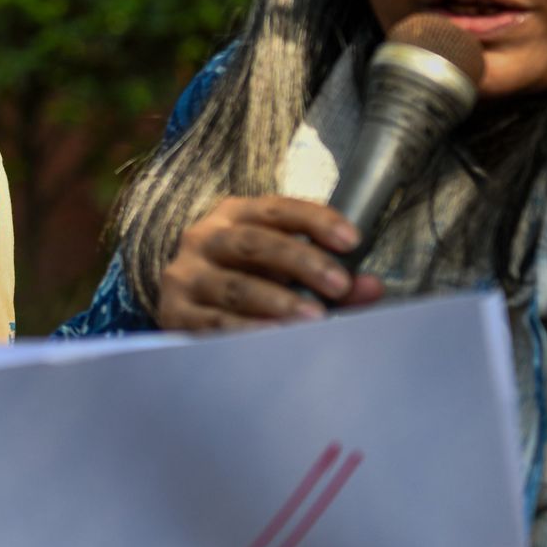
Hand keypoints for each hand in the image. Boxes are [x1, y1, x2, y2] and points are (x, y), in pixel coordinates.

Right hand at [157, 195, 384, 331]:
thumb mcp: (285, 272)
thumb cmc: (246, 282)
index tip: (351, 241)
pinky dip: (247, 329)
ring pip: (234, 286)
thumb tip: (371, 287)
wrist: (186, 310)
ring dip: (278, 301)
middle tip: (340, 285)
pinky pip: (214, 322)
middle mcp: (205, 238)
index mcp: (235, 216)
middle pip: (253, 243)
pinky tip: (275, 337)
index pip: (278, 209)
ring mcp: (186, 276)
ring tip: (315, 318)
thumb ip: (329, 279)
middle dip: (301, 262)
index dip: (315, 221)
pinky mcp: (174, 313)